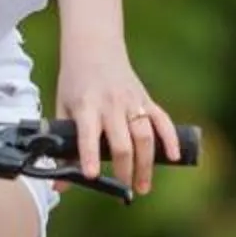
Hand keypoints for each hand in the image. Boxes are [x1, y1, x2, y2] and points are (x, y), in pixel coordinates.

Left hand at [56, 56, 180, 195]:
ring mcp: (131, 101)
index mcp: (86, 106)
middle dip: (124, 170)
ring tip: (143, 186)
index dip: (90, 157)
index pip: (88, 136)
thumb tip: (61, 184)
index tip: (92, 176)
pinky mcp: (145, 99)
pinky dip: (170, 138)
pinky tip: (174, 157)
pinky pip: (162, 120)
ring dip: (146, 164)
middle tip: (124, 190)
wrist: (94, 46)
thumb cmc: (75, 82)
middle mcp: (110, 105)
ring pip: (145, 136)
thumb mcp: (62, 108)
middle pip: (122, 142)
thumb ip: (63, 146)